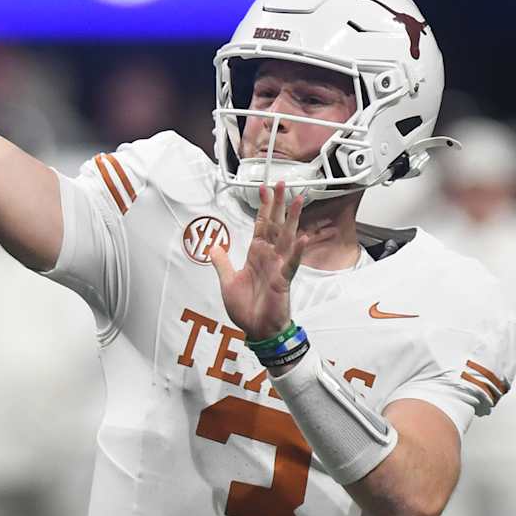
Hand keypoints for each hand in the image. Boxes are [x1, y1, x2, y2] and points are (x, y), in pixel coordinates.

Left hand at [208, 182, 310, 341]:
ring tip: (299, 200)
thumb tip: (214, 247)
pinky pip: (290, 263)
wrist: (257, 331)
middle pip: (275, 225)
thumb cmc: (247, 309)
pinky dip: (296, 251)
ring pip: (287, 238)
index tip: (263, 190)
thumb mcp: (228, 282)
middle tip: (281, 184)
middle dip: (278, 204)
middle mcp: (269, 257)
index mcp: (256, 255)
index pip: (260, 226)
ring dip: (293, 219)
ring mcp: (278, 267)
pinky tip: (302, 238)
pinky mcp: (283, 280)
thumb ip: (222, 263)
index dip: (262, 208)